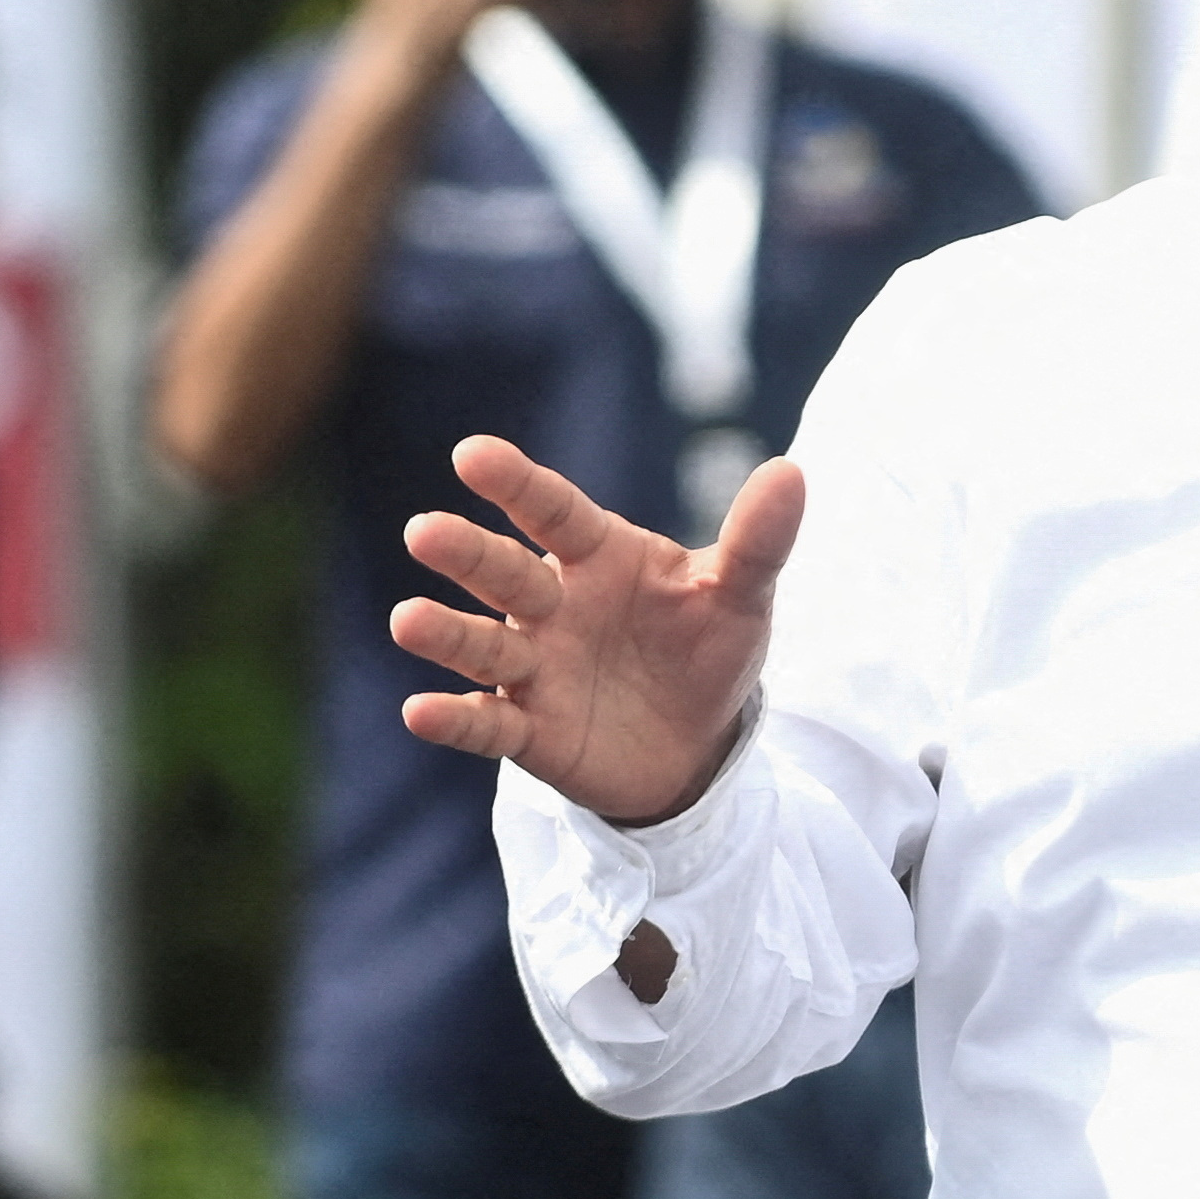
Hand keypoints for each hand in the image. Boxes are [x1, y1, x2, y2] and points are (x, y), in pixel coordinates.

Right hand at [390, 433, 803, 825]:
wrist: (699, 745)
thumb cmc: (706, 651)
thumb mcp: (740, 597)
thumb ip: (757, 542)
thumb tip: (790, 471)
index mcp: (599, 557)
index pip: (555, 511)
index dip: (516, 483)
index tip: (473, 453)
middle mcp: (553, 605)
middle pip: (504, 572)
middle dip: (466, 553)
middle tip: (425, 531)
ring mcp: (535, 668)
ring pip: (483, 645)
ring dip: (446, 633)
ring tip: (408, 619)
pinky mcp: (530, 731)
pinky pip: (486, 725)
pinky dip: (455, 720)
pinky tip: (418, 711)